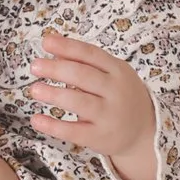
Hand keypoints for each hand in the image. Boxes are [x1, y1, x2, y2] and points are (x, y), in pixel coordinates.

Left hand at [29, 32, 156, 179]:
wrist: (144, 132)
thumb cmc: (121, 96)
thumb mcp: (112, 74)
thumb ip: (85, 62)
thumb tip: (54, 45)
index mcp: (118, 70)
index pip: (90, 54)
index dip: (67, 47)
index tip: (46, 42)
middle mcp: (115, 91)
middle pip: (83, 76)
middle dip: (57, 69)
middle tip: (35, 66)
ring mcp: (109, 115)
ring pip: (79, 102)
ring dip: (54, 94)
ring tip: (34, 89)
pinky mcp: (100, 137)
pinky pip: (74, 131)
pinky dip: (53, 126)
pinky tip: (36, 119)